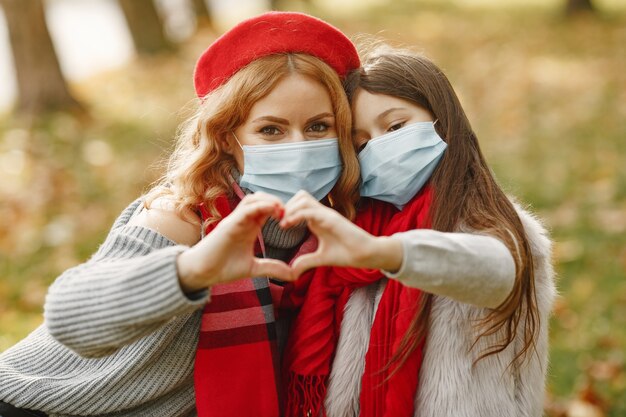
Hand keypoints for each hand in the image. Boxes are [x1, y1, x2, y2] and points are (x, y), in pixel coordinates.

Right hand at [177, 192, 294, 291]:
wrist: (202, 272)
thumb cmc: (223, 267)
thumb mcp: (254, 268)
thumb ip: (272, 268)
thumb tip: (293, 275)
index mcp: (250, 227)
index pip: (267, 209)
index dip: (281, 209)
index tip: (293, 218)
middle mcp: (243, 220)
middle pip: (261, 199)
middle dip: (276, 201)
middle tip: (289, 212)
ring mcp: (235, 220)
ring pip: (253, 199)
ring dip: (269, 200)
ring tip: (282, 210)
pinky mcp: (229, 224)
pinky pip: (245, 209)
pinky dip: (260, 206)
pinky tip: (272, 210)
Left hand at [280, 191, 402, 276]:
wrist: (366, 255)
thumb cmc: (347, 254)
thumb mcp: (321, 258)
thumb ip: (306, 261)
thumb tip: (292, 271)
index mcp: (318, 220)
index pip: (299, 204)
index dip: (287, 211)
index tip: (277, 225)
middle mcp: (321, 213)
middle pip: (300, 196)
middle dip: (286, 206)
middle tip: (278, 222)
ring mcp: (327, 214)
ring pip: (303, 198)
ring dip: (290, 209)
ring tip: (283, 224)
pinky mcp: (332, 219)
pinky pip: (310, 210)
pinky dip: (296, 215)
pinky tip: (288, 225)